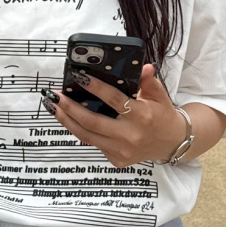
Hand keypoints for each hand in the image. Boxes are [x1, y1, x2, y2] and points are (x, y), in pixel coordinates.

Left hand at [42, 64, 188, 168]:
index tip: (80, 77)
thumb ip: (148, 81)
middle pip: (93, 122)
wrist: (172, 143)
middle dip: (70, 108)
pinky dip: (80, 131)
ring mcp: (122, 151)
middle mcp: (130, 135)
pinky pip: (94, 144)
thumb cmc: (163, 115)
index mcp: (142, 116)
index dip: (96, 88)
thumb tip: (143, 67)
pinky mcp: (116, 159)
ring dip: (67, 121)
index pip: (115, 100)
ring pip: (87, 136)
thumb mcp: (160, 95)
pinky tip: (69, 119)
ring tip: (53, 107)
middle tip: (55, 96)